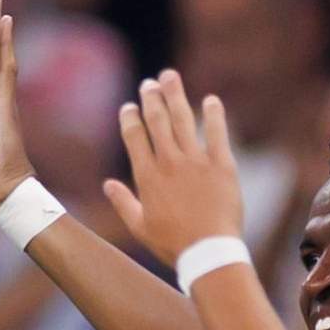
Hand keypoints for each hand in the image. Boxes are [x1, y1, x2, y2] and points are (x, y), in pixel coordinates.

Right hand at [101, 70, 243, 266]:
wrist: (208, 251)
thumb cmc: (172, 244)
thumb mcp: (140, 228)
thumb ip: (123, 203)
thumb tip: (107, 185)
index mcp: (148, 177)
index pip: (135, 138)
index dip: (130, 119)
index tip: (129, 107)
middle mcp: (169, 163)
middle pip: (157, 121)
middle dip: (151, 99)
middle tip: (149, 84)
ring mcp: (196, 161)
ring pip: (183, 120)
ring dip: (175, 96)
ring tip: (169, 77)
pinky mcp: (222, 165)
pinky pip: (217, 133)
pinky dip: (214, 115)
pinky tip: (211, 100)